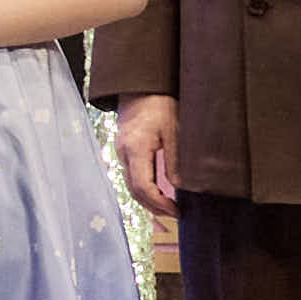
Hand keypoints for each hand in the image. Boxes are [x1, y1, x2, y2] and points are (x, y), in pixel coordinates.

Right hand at [109, 94, 179, 216]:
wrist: (140, 84)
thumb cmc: (159, 103)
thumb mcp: (173, 131)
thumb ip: (175, 160)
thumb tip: (179, 187)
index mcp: (135, 149)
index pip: (143, 187)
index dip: (160, 204)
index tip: (176, 211)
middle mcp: (123, 153)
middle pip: (134, 190)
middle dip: (153, 207)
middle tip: (174, 215)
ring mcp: (121, 151)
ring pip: (130, 184)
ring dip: (147, 200)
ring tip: (167, 209)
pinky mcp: (124, 148)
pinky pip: (130, 175)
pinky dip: (143, 188)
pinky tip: (156, 193)